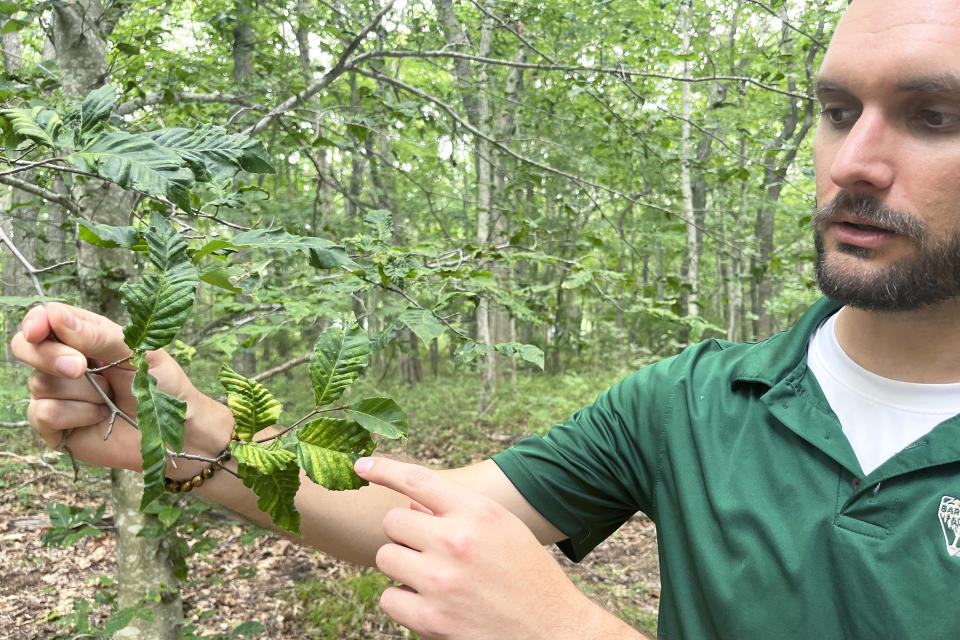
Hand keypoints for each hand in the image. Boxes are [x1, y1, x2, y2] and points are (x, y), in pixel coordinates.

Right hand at [10, 303, 229, 475]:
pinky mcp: (55, 426)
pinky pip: (44, 413)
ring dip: (83, 392)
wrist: (173, 431)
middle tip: (81, 367)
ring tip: (110, 398)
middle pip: (25, 347)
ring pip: (40, 382)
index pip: (45, 319)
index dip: (36, 321)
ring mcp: (56, 394)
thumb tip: (56, 317)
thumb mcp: (139, 352)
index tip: (39, 329)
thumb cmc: (161, 386)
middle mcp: (63, 362)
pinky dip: (78, 414)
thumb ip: (99, 335)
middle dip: (50, 356)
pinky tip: (100, 417)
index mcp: (84, 337)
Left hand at [354, 457, 627, 639]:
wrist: (553, 631)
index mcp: (478, 512)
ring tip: (434, 579)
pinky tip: (433, 605)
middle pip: (394, 521)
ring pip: (386, 557)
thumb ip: (459, 513)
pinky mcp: (430, 618)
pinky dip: (404, 602)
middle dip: (406, 535)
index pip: (417, 479)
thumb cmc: (528, 577)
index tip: (362, 465)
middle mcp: (457, 540)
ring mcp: (440, 580)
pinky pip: (389, 597)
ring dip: (402, 566)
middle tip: (430, 551)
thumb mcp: (504, 530)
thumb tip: (410, 502)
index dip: (384, 469)